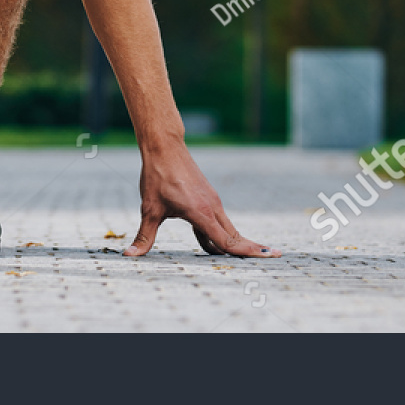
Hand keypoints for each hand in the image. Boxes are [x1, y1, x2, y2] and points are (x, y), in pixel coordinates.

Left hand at [124, 141, 279, 257]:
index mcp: (201, 212)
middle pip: (235, 235)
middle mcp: (212, 207)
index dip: (246, 252)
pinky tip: (213, 246)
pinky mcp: (207, 197)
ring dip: (236, 243)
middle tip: (274, 257)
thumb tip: (130, 254)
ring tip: (252, 255)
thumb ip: (144, 236)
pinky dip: (221, 234)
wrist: (164, 147)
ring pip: (227, 228)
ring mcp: (211, 201)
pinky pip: (218, 221)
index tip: (269, 255)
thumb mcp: (149, 209)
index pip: (227, 240)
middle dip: (252, 248)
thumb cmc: (157, 177)